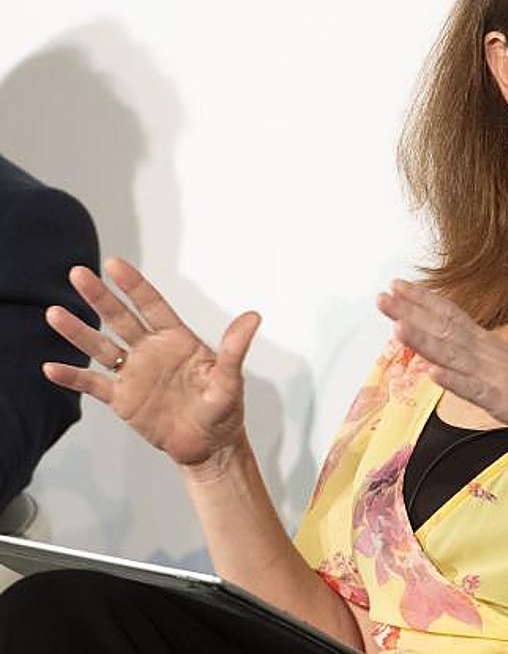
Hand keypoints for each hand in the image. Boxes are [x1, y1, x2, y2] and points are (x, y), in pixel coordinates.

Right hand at [43, 258, 260, 470]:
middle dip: (99, 296)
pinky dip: (72, 377)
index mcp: (177, 340)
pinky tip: (51, 367)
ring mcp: (135, 373)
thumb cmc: (224, 410)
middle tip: (78, 273)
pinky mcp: (123, 399)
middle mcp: (152, 351)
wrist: (209, 446)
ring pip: (101, 347)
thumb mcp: (230, 379)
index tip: (114, 264)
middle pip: (120, 318)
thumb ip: (234, 349)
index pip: (152, 305)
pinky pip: (93, 385)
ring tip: (54, 313)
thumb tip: (253, 317)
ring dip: (79, 331)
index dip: (134, 285)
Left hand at [377, 280, 507, 456]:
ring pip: (455, 355)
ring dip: (425, 340)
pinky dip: (454, 381)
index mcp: (492, 347)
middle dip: (413, 311)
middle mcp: (491, 355)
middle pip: (447, 328)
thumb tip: (453, 359)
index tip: (398, 286)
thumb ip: (483, 362)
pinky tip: (433, 373)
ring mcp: (497, 377)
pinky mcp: (505, 402)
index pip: (453, 317)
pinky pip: (476, 391)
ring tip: (397, 326)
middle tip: (384, 293)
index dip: (424, 301)